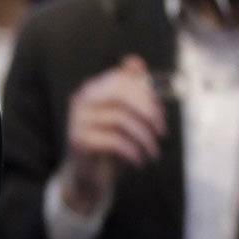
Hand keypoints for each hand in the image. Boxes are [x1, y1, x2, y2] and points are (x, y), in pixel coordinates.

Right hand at [56, 55, 164, 216]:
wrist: (89, 178)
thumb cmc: (111, 146)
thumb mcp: (125, 117)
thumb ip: (132, 90)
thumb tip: (136, 60)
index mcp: (92, 89)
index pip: (121, 78)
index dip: (146, 94)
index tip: (161, 116)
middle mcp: (81, 100)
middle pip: (120, 94)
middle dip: (148, 112)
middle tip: (162, 133)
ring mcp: (77, 120)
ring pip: (121, 120)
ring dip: (145, 139)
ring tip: (153, 152)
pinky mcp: (78, 140)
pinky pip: (114, 140)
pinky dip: (133, 151)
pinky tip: (139, 161)